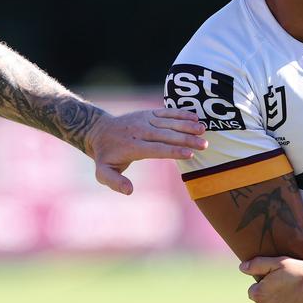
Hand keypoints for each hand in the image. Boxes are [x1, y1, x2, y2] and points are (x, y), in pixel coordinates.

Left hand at [86, 108, 206, 193]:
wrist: (98, 130)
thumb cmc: (106, 156)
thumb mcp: (103, 173)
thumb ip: (115, 182)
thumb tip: (130, 190)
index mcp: (132, 146)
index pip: (156, 149)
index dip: (173, 151)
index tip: (190, 154)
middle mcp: (140, 131)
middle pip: (167, 135)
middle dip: (187, 139)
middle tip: (204, 144)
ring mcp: (145, 120)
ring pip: (169, 122)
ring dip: (187, 125)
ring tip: (203, 130)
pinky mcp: (148, 113)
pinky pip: (167, 112)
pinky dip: (181, 114)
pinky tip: (195, 117)